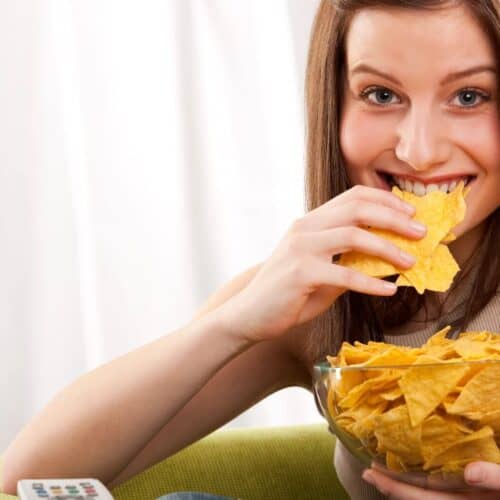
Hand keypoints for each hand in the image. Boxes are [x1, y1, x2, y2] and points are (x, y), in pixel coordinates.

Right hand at [221, 184, 425, 342]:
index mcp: (309, 222)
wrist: (248, 313)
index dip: (385, 201)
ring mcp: (300, 249)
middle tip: (421, 233)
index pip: (352, 197)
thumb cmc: (285, 293)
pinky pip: (345, 275)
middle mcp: (305, 228)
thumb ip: (346, 261)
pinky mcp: (300, 274)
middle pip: (357, 209)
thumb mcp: (318, 270)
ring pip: (354, 236)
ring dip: (389, 248)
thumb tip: (386, 260)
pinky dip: (372, 283)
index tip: (410, 214)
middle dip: (395, 218)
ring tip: (412, 261)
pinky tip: (390, 290)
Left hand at [362, 462, 499, 498]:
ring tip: (388, 468)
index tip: (368, 473)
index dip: (395, 489)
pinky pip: (450, 493)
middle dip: (394, 488)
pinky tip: (426, 469)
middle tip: (369, 469)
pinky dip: (432, 483)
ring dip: (410, 486)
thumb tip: (470, 471)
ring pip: (434, 498)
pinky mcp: (480, 496)